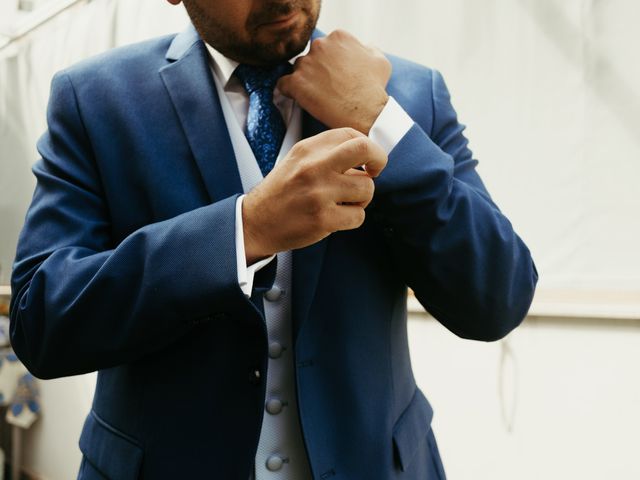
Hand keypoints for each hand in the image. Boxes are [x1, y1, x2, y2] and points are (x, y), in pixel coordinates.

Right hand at [242, 128, 386, 262]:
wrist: (256, 222)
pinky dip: (353, 218)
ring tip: (344, 202)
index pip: (351, 135)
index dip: (367, 147)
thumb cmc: (282, 192)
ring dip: (362, 198)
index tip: (365, 161)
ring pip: (367, 188)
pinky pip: (359, 216)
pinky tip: (336, 218)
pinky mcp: (323, 219)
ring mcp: (319, 193)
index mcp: (307, 149)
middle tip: (375, 172)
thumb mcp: (297, 160)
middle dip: (379, 160)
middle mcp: (313, 167)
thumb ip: (326, 152)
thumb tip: (366, 153)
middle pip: (365, 150)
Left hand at [277, 30, 391, 134]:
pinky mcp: (296, 83)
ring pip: (298, 70)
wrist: (366, 113)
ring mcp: (306, 64)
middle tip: (326, 87)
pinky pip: (283, 84)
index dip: (331, 62)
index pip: (326, 46)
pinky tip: (298, 99)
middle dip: (317, 70)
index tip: (335, 75)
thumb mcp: (379, 60)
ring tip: (317, 96)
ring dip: (305, 81)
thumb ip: (366, 48)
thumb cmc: (374, 88)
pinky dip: (288, 91)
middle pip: (311, 56)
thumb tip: (362, 47)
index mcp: (337, 37)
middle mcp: (319, 46)